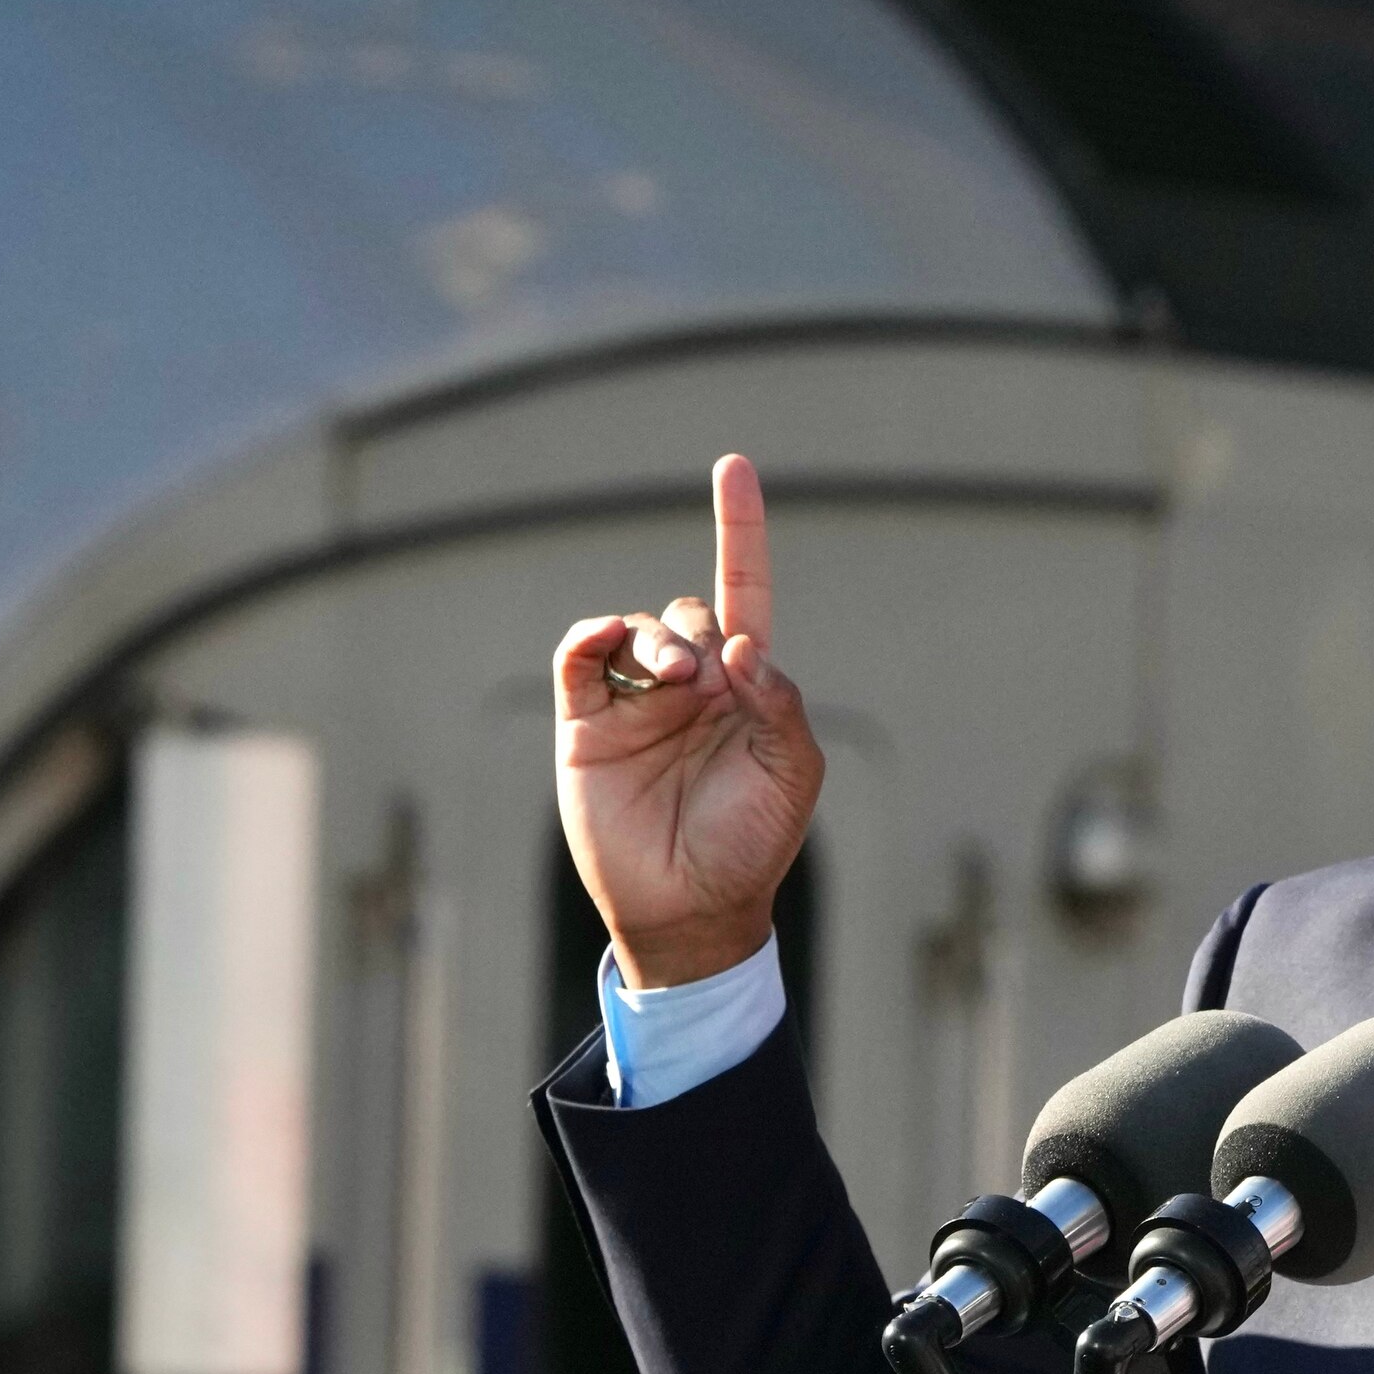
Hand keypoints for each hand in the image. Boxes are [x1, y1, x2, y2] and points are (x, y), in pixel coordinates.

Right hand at [552, 454, 823, 991]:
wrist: (689, 907)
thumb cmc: (751, 842)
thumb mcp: (792, 773)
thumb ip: (779, 702)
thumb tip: (742, 646)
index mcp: (746, 689)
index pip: (744, 592)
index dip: (741, 531)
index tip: (735, 466)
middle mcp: (690, 685)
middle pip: (691, 611)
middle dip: (702, 633)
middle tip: (706, 686)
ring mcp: (636, 700)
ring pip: (640, 628)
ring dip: (660, 642)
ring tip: (674, 685)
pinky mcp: (587, 721)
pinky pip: (581, 653)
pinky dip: (594, 636)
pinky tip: (612, 642)